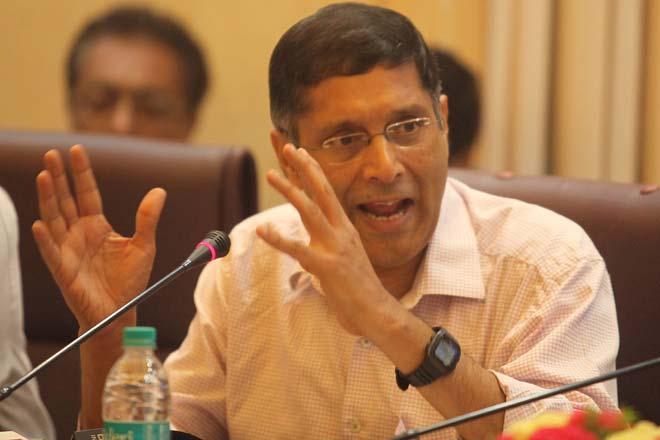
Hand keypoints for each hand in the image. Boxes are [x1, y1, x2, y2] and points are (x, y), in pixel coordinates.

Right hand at [32, 145, 165, 330]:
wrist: (121, 313)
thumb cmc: (129, 282)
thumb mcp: (144, 246)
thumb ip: (147, 219)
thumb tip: (159, 191)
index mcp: (97, 226)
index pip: (87, 194)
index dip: (82, 173)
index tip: (77, 150)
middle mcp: (79, 235)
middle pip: (66, 200)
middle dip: (59, 178)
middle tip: (52, 153)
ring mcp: (69, 251)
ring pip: (55, 219)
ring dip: (48, 198)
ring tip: (44, 175)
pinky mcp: (64, 272)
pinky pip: (52, 253)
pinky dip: (45, 239)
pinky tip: (40, 223)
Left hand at [257, 144, 390, 334]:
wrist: (376, 312)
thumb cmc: (358, 289)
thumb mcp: (342, 260)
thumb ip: (324, 249)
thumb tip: (303, 250)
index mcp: (345, 229)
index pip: (327, 192)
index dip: (312, 170)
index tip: (300, 151)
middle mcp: (341, 232)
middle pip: (322, 191)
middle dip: (305, 167)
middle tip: (289, 147)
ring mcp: (335, 247)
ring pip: (310, 211)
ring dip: (289, 190)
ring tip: (270, 175)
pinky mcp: (327, 266)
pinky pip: (298, 249)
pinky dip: (279, 239)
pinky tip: (262, 230)